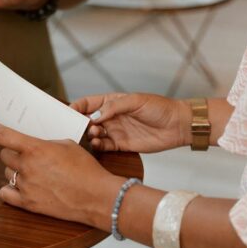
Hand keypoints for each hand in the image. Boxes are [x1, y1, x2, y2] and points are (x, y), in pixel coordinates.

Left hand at [0, 123, 121, 230]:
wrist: (97, 196)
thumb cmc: (86, 169)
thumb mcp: (67, 145)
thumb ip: (46, 143)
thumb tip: (35, 144)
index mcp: (35, 149)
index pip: (4, 136)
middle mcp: (27, 167)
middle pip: (4, 155)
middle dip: (12, 152)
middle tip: (24, 154)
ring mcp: (26, 186)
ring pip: (7, 173)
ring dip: (15, 170)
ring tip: (30, 171)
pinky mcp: (28, 203)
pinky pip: (5, 193)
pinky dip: (9, 189)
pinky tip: (18, 186)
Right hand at [71, 93, 190, 152]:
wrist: (178, 125)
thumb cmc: (159, 107)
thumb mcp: (136, 100)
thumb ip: (114, 107)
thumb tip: (95, 116)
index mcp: (112, 102)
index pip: (88, 103)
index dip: (76, 107)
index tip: (68, 113)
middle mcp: (111, 117)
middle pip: (87, 120)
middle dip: (80, 124)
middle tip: (81, 127)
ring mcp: (115, 131)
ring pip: (94, 134)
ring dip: (90, 135)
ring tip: (95, 134)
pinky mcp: (122, 145)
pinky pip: (104, 146)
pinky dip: (98, 146)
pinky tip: (98, 143)